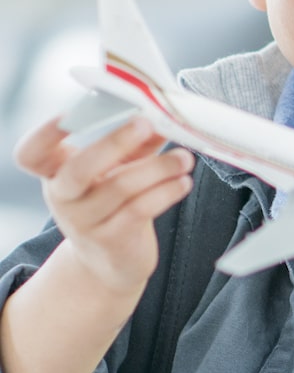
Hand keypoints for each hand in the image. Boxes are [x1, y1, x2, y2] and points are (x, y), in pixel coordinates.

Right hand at [14, 115, 194, 294]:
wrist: (112, 259)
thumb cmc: (113, 204)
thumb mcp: (117, 169)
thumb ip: (138, 143)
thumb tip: (165, 116)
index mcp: (55, 173)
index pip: (31, 154)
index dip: (43, 134)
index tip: (68, 113)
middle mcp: (63, 198)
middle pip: (78, 169)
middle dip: (114, 142)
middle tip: (146, 123)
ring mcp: (85, 222)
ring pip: (120, 188)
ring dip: (158, 168)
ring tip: (184, 158)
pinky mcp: (112, 239)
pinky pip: (140, 209)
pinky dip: (166, 192)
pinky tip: (183, 182)